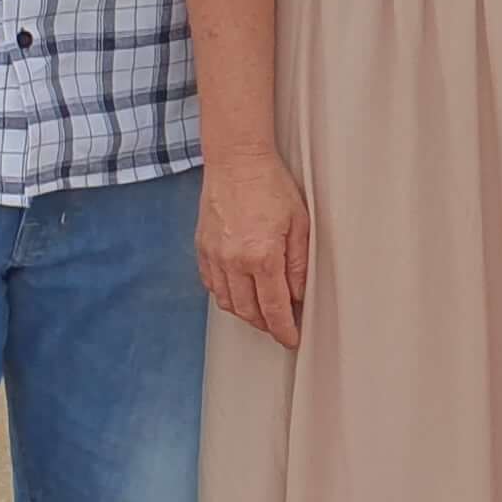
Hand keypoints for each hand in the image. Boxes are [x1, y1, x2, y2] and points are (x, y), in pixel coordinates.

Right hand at [198, 149, 311, 346]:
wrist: (237, 161)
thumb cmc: (272, 186)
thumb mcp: (300, 224)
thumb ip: (298, 264)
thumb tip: (299, 295)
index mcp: (262, 256)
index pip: (274, 308)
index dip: (284, 329)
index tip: (291, 339)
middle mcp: (234, 261)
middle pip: (248, 311)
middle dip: (266, 325)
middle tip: (280, 327)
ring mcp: (214, 256)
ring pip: (228, 302)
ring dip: (246, 314)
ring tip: (262, 314)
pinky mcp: (202, 249)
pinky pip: (212, 285)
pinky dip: (226, 296)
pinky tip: (239, 294)